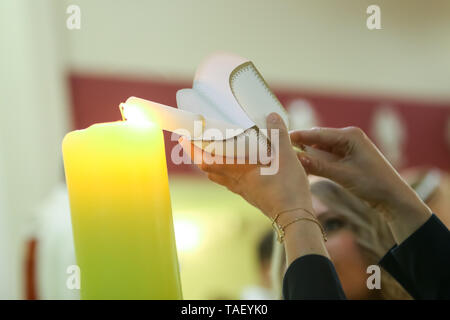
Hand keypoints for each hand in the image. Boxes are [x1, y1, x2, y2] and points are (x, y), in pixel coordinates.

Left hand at [179, 113, 329, 262]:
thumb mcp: (286, 157)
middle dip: (199, 155)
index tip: (183, 138)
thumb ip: (278, 135)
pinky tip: (238, 166)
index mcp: (238, 171)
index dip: (192, 149)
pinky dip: (227, 171)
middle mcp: (235, 181)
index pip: (206, 160)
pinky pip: (230, 182)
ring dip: (212, 164)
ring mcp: (242, 190)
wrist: (293, 216)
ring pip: (218, 177)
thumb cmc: (287, 189)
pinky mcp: (250, 195)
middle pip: (208, 169)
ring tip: (214, 151)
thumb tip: (272, 116)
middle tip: (197, 141)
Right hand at [290, 126, 431, 242]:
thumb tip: (295, 157)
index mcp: (350, 136)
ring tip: (289, 157)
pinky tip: (304, 165)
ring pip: (321, 149)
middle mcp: (349, 138)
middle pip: (318, 139)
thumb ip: (318, 165)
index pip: (318, 133)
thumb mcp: (343, 174)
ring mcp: (348, 148)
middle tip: (280, 148)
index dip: (299, 135)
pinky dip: (316, 161)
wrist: (393, 198)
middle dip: (301, 144)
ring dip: (308, 154)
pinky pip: (327, 156)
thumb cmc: (372, 184)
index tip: (281, 136)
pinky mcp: (348, 158)